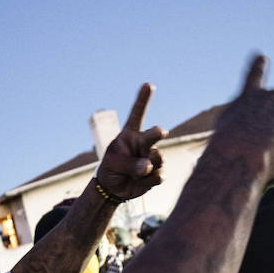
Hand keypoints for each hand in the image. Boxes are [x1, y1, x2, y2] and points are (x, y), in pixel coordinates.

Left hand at [95, 84, 167, 200]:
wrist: (115, 188)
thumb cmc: (112, 168)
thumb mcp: (114, 163)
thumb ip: (130, 164)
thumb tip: (150, 167)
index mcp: (130, 135)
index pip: (137, 115)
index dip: (143, 100)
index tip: (148, 85)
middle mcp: (143, 142)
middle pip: (154, 135)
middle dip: (158, 133)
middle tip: (161, 131)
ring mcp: (153, 156)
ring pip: (157, 159)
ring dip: (146, 168)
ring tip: (134, 173)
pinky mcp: (159, 172)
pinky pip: (158, 175)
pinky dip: (147, 181)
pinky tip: (140, 181)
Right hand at [207, 55, 273, 184]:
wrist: (244, 150)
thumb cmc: (228, 142)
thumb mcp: (225, 125)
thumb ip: (239, 119)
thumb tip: (252, 128)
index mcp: (252, 95)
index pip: (254, 78)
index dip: (258, 68)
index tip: (261, 57)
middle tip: (264, 150)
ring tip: (271, 159)